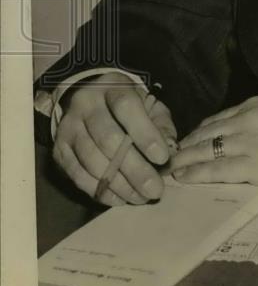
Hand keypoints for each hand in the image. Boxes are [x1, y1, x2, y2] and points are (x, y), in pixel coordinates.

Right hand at [53, 72, 176, 206]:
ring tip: (141, 197)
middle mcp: (85, 104)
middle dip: (135, 169)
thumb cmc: (127, 107)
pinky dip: (101, 191)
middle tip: (155, 189)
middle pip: (108, 139)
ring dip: (120, 185)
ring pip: (92, 161)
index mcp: (113, 87)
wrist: (87, 100)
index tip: (162, 158)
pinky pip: (78, 176)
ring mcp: (69, 128)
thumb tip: (169, 153)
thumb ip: (162, 125)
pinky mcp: (59, 150)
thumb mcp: (149, 105)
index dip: (145, 134)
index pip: (126, 107)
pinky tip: (121, 198)